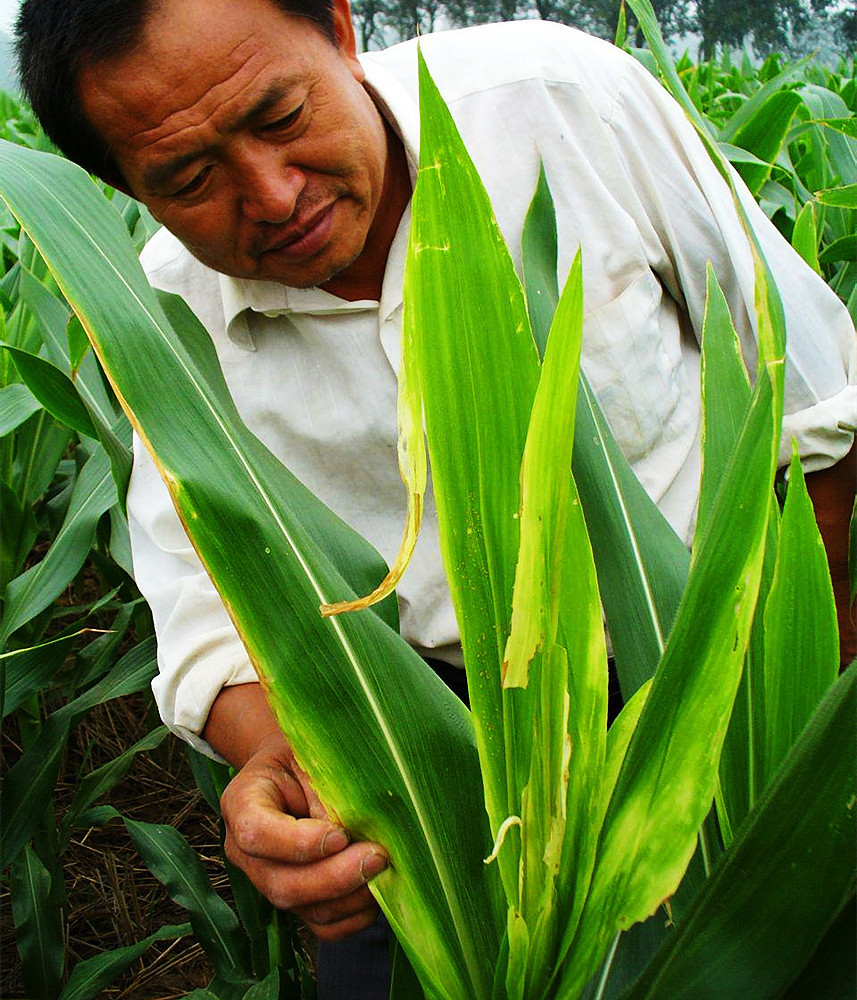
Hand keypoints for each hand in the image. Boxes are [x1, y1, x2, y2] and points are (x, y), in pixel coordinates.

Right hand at [219, 731, 388, 940]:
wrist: (295, 768)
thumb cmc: (303, 754)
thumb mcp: (309, 754)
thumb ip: (325, 788)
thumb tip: (354, 831)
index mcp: (242, 803)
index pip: (255, 833)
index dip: (298, 843)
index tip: (339, 834)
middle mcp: (248, 852)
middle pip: (281, 884)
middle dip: (335, 877)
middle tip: (377, 857)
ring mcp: (270, 881)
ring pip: (305, 910)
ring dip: (351, 897)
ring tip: (384, 870)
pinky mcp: (297, 901)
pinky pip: (323, 926)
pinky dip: (355, 916)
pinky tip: (378, 890)